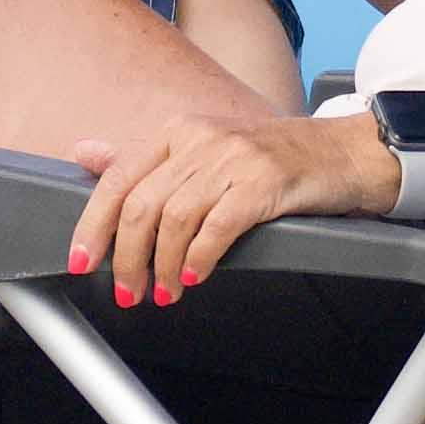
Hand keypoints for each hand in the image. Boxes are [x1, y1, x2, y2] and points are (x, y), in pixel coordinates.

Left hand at [64, 110, 393, 305]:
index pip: (119, 178)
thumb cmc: (270, 159)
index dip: (93, 224)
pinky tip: (195, 276)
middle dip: (126, 258)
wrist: (343, 154)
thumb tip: (84, 154)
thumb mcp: (201, 150)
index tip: (81, 260)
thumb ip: (143, 157)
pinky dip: (199, 257)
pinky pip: (217, 226)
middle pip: (141, 205)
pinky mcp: (263, 182)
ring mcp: (232, 159)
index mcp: (178, 131)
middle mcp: (200, 139)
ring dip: (162, 266)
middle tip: (127, 292)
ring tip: (164, 292)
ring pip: (174, 219)